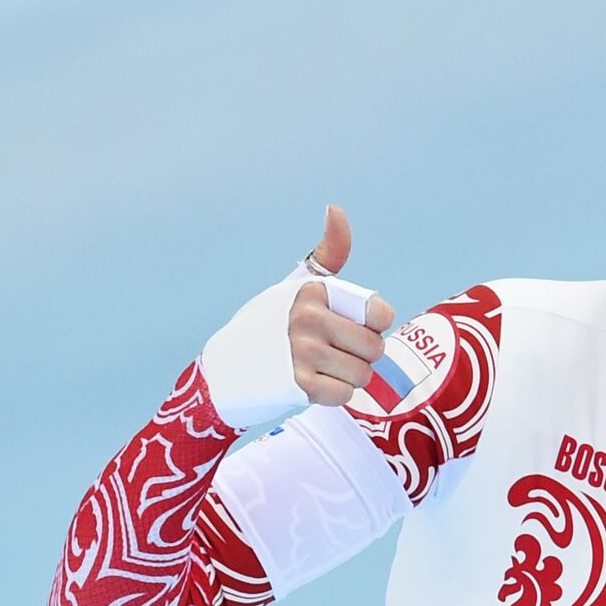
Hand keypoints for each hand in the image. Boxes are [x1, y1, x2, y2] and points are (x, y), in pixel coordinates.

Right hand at [289, 206, 395, 405]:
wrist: (225, 370)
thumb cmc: (269, 325)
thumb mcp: (297, 286)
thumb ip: (328, 254)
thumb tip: (335, 209)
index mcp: (314, 291)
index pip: (380, 314)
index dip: (373, 326)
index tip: (350, 326)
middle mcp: (308, 318)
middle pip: (375, 348)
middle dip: (361, 356)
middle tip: (333, 352)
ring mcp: (302, 352)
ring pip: (363, 375)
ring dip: (348, 378)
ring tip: (321, 367)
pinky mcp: (298, 385)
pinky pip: (345, 395)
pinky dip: (334, 395)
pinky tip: (311, 384)